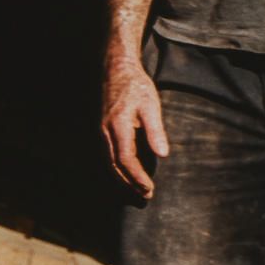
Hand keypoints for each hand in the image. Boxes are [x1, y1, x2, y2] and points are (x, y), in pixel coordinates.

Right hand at [102, 56, 170, 197]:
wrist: (116, 69)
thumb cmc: (136, 86)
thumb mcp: (150, 105)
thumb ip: (155, 130)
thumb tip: (162, 154)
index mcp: (118, 126)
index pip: (126, 160)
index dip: (137, 177)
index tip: (149, 188)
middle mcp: (106, 132)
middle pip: (115, 166)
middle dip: (129, 183)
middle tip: (145, 195)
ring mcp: (102, 132)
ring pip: (109, 162)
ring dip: (122, 179)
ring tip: (137, 190)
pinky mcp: (103, 130)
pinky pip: (108, 155)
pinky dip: (117, 168)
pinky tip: (126, 173)